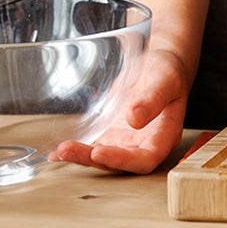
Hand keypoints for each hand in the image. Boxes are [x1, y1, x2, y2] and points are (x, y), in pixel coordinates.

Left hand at [53, 46, 188, 175]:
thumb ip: (152, 99)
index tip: (99, 152)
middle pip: (120, 162)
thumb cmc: (168, 71)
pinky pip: (96, 145)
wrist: (159, 64)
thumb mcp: (165, 80)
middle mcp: (145, 143)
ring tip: (60, 150)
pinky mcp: (113, 133)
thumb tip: (134, 119)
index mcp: (165, 135)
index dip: (122, 160)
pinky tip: (58, 152)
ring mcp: (127, 140)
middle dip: (92, 159)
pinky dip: (79, 149)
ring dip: (82, 156)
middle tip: (68, 150)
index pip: (146, 158)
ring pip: (104, 156)